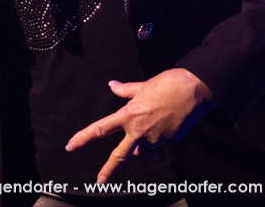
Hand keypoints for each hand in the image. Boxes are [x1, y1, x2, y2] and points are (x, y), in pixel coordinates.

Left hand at [65, 68, 212, 183]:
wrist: (193, 89)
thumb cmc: (167, 83)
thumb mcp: (142, 85)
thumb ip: (125, 90)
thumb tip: (111, 85)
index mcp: (129, 115)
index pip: (101, 129)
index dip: (84, 137)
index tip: (71, 145)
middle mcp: (140, 130)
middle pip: (120, 155)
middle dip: (109, 169)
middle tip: (100, 181)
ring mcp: (155, 139)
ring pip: (144, 150)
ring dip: (142, 147)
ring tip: (150, 130)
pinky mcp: (169, 142)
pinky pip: (159, 145)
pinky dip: (158, 140)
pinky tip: (166, 126)